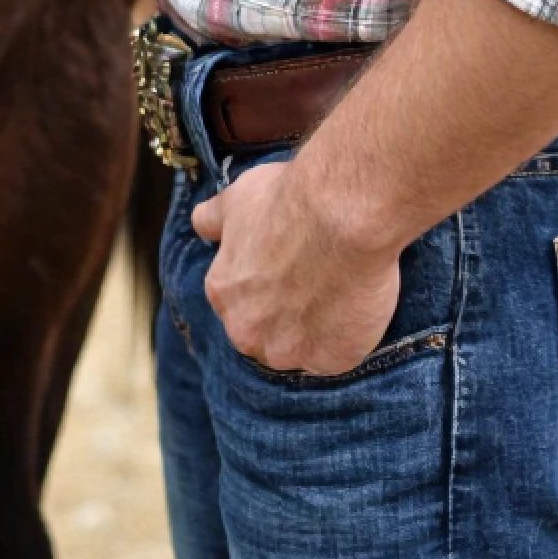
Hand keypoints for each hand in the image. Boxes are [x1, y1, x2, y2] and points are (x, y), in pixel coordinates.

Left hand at [191, 159, 400, 376]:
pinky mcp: (331, 359)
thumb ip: (213, 219)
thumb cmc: (287, 202)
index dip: (265, 287)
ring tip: (337, 292)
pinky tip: (354, 304)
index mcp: (223, 293)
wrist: (341, 214)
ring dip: (314, 330)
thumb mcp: (237, 199)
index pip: (239, 303)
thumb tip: (203, 226)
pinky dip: (346, 335)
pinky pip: (337, 355)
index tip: (287, 269)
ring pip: (299, 350)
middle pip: (264, 334)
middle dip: (284, 315)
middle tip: (313, 281)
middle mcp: (247, 331)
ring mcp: (289, 351)